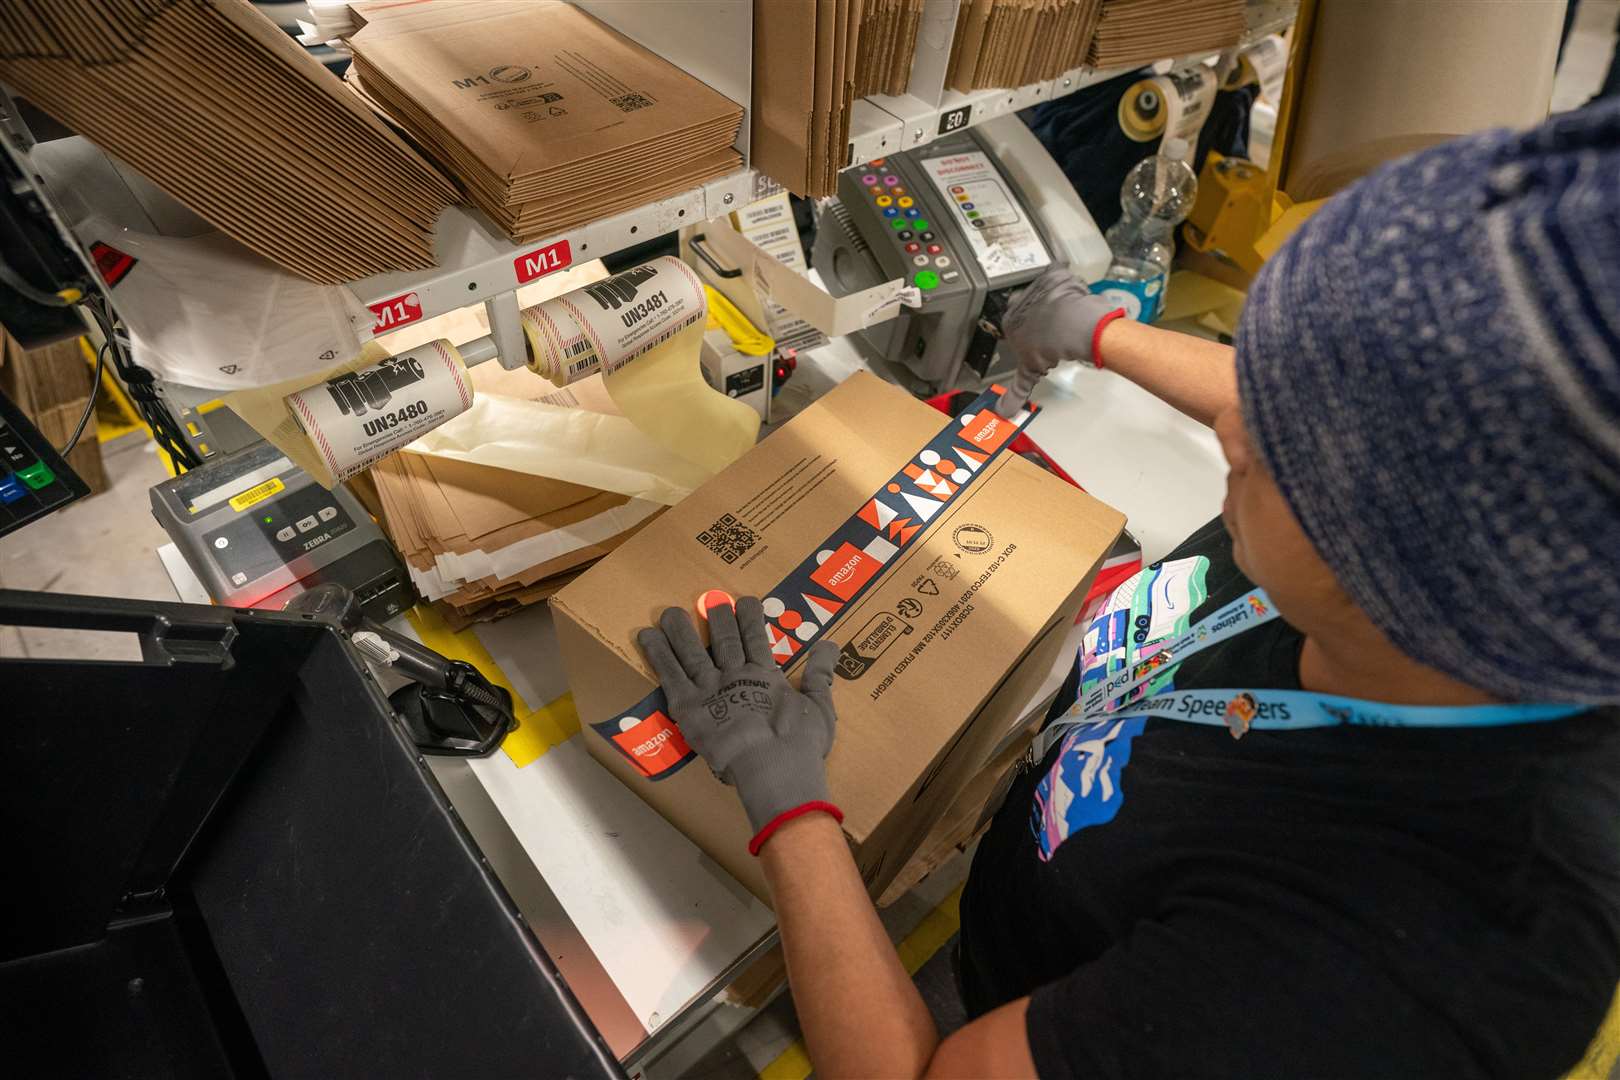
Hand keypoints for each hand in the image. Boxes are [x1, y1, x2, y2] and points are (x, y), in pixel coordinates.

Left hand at [637, 596, 841, 852]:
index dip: (751, 617)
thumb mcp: (819, 707)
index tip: (747, 600)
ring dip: (681, 630)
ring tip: (670, 613)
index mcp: (765, 676)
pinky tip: (647, 636)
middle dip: (718, 618)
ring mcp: (710, 688)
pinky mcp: (688, 706)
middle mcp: (735, 675)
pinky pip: (669, 674)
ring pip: (692, 651)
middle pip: (724, 639)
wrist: (772, 766)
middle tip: (712, 601)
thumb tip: (831, 645)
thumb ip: (821, 674)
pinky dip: (657, 654)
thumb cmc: (799, 744)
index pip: (757, 637)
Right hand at [995, 267, 1123, 415]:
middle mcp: (1019, 301)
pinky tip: (1075, 285)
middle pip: (1029, 305)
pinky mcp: (1056, 274)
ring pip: (1045, 290)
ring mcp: (1038, 286)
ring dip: (1055, 297)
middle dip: (1041, 313)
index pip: (1016, 323)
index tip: (1043, 339)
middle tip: (1057, 325)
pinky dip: (1066, 275)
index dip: (1030, 331)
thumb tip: (1003, 412)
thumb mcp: (1031, 370)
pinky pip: (1059, 270)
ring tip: (1070, 312)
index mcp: (1010, 320)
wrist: (1071, 326)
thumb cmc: (1048, 346)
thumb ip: (1016, 390)